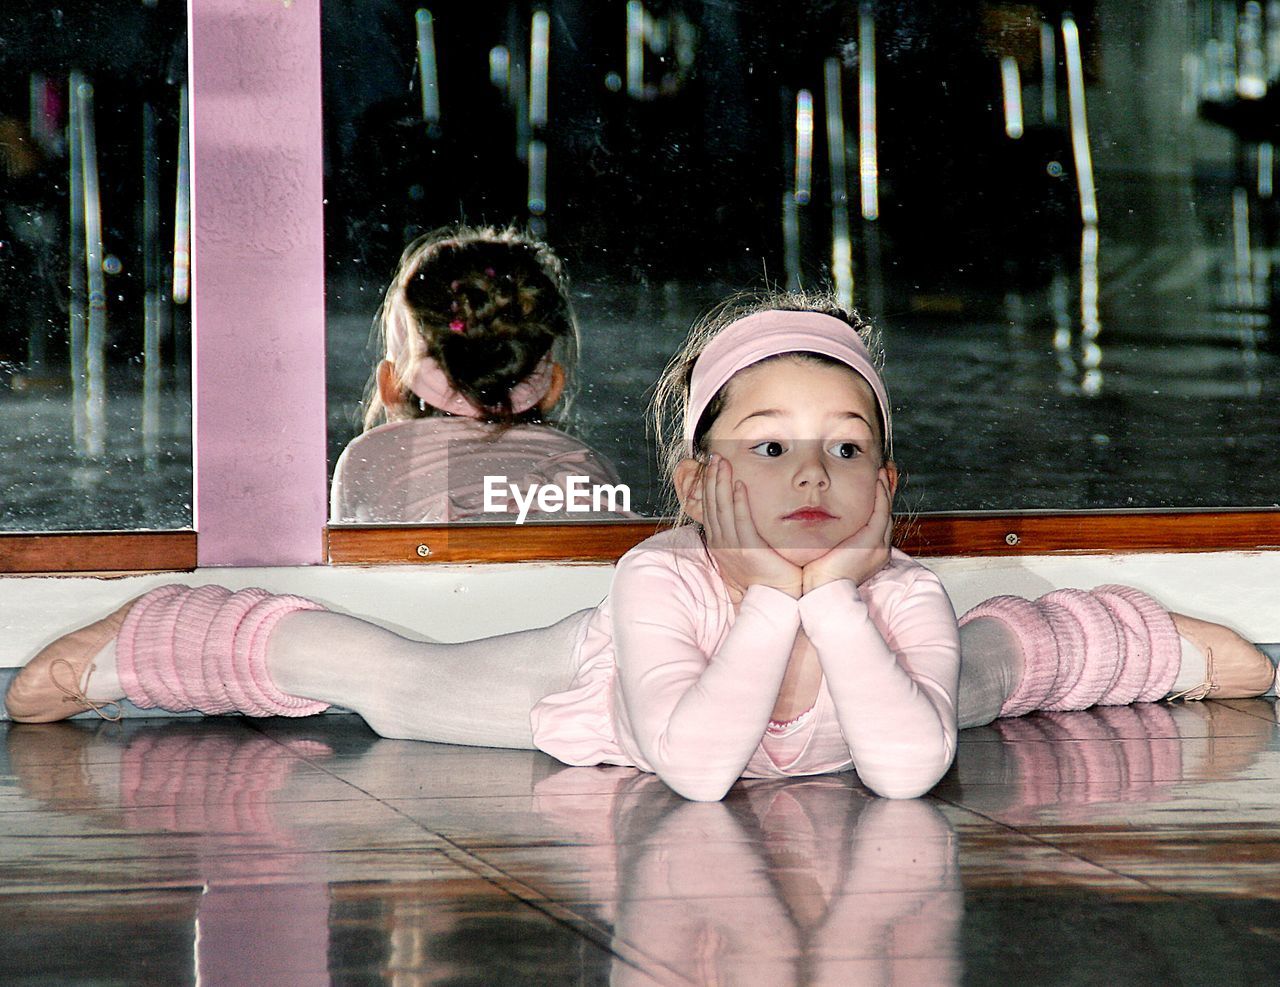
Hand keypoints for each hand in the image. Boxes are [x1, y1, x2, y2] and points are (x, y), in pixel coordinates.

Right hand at [701, 455, 802, 599]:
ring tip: (722, 463)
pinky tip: (738, 485)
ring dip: (721, 483)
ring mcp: (732, 547)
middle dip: (711, 478)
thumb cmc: (766, 577)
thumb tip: (744, 514)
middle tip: (713, 457)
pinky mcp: (748, 550)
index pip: (710, 507)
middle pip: (712, 504)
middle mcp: (721, 543)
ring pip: (722, 508)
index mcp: (720, 543)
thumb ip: (744, 532)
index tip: (711, 467)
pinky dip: (738, 502)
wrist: (774, 599)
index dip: (709, 486)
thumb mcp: (748, 551)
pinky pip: (741, 521)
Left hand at [801, 471, 893, 594]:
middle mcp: (879, 550)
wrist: (821, 592)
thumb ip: (833, 536)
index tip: (874, 485)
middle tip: (881, 473)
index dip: (877, 502)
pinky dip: (880, 496)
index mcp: (870, 553)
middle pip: (884, 514)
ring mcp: (878, 546)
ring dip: (884, 490)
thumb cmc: (819, 575)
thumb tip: (821, 521)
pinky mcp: (872, 542)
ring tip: (881, 473)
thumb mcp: (829, 550)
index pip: (877, 522)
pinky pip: (880, 513)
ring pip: (885, 512)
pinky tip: (877, 482)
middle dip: (884, 493)